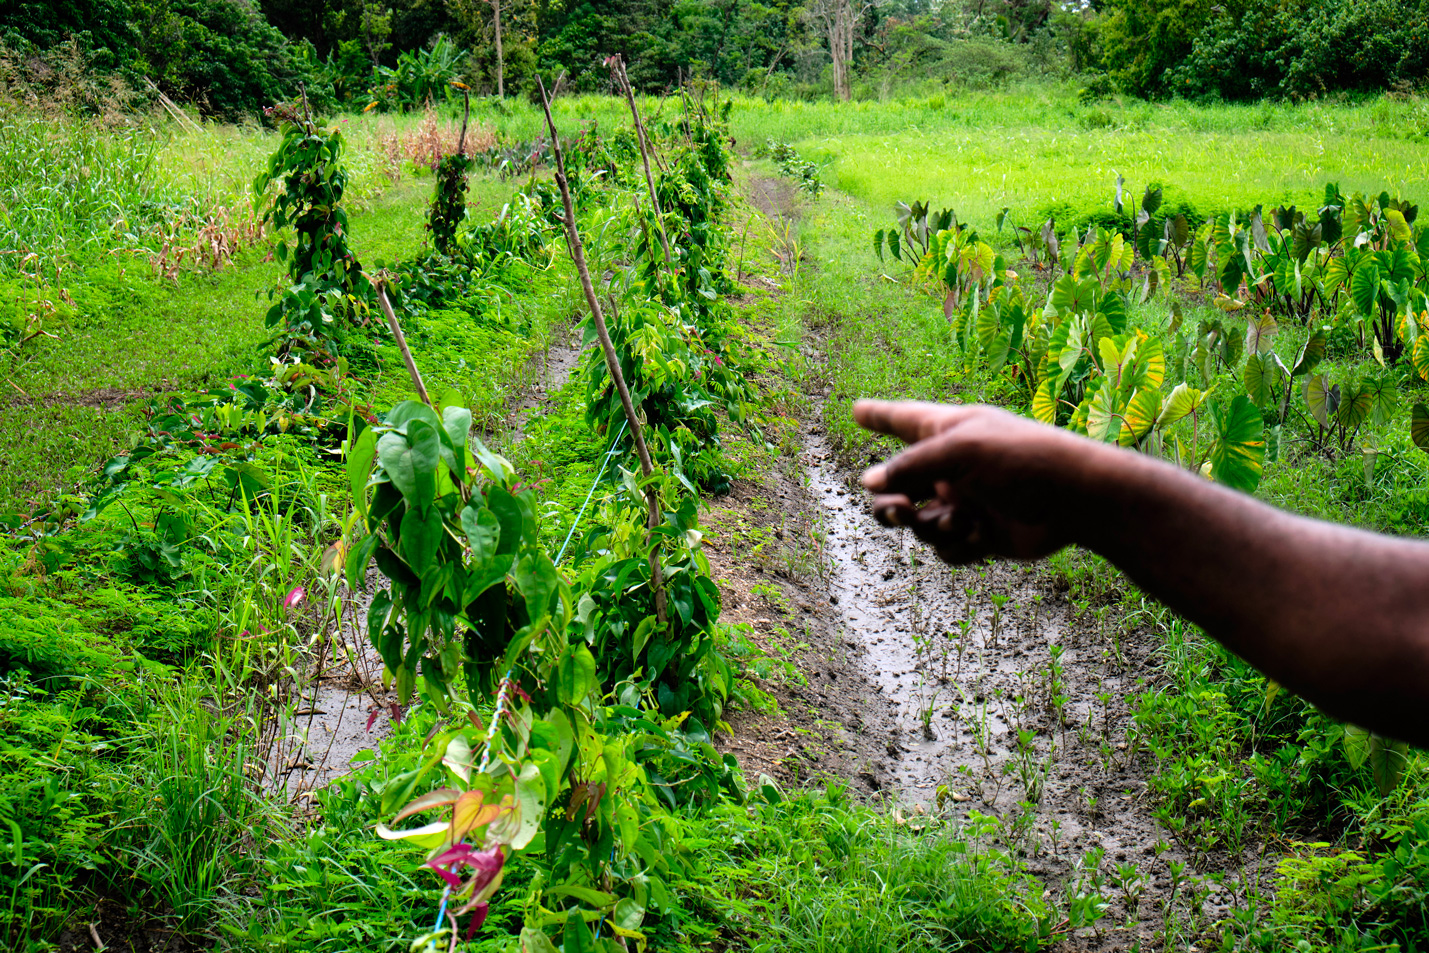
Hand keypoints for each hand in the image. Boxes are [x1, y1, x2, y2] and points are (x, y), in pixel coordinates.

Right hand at [854, 400, 1106, 563]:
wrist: (1075, 499)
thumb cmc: (1021, 459)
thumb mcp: (959, 451)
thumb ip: (909, 466)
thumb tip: (868, 483)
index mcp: (947, 434)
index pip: (902, 420)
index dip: (878, 416)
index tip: (857, 411)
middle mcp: (951, 469)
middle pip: (897, 487)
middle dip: (890, 504)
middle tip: (899, 509)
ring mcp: (964, 502)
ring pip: (918, 524)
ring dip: (930, 526)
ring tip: (958, 521)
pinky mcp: (979, 535)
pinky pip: (946, 548)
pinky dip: (956, 545)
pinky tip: (980, 535)